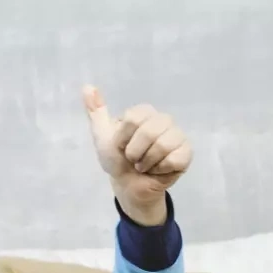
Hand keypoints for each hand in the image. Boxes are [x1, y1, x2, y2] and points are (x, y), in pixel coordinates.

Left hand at [83, 85, 191, 223]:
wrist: (128, 186)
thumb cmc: (117, 160)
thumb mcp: (102, 137)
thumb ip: (96, 112)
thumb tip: (87, 87)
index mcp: (144, 113)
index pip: (134, 118)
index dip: (124, 138)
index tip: (122, 146)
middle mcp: (163, 120)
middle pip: (150, 131)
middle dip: (135, 152)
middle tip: (134, 160)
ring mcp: (177, 136)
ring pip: (163, 144)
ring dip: (148, 162)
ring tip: (145, 166)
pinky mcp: (186, 153)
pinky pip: (175, 158)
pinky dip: (162, 169)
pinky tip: (159, 170)